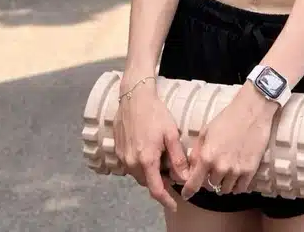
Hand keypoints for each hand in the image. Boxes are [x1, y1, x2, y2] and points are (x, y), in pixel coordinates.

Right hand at [113, 85, 189, 213]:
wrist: (134, 97)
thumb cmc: (155, 113)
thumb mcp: (170, 134)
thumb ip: (177, 158)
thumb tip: (185, 177)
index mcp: (146, 160)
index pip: (156, 189)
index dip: (166, 200)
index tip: (175, 205)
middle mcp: (131, 163)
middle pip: (147, 182)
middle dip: (160, 182)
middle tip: (173, 172)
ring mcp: (122, 157)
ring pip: (139, 175)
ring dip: (150, 173)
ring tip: (162, 159)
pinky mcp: (118, 151)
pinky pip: (131, 166)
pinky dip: (141, 165)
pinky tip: (149, 151)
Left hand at [181, 84, 277, 199]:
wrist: (252, 111)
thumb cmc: (227, 118)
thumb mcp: (206, 131)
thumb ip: (196, 152)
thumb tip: (191, 168)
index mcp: (207, 156)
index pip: (194, 184)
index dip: (188, 191)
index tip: (187, 194)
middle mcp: (220, 167)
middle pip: (210, 186)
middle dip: (209, 179)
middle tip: (214, 169)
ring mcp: (236, 171)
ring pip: (225, 189)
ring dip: (223, 183)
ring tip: (226, 171)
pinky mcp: (250, 171)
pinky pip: (240, 189)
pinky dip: (236, 185)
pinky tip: (236, 176)